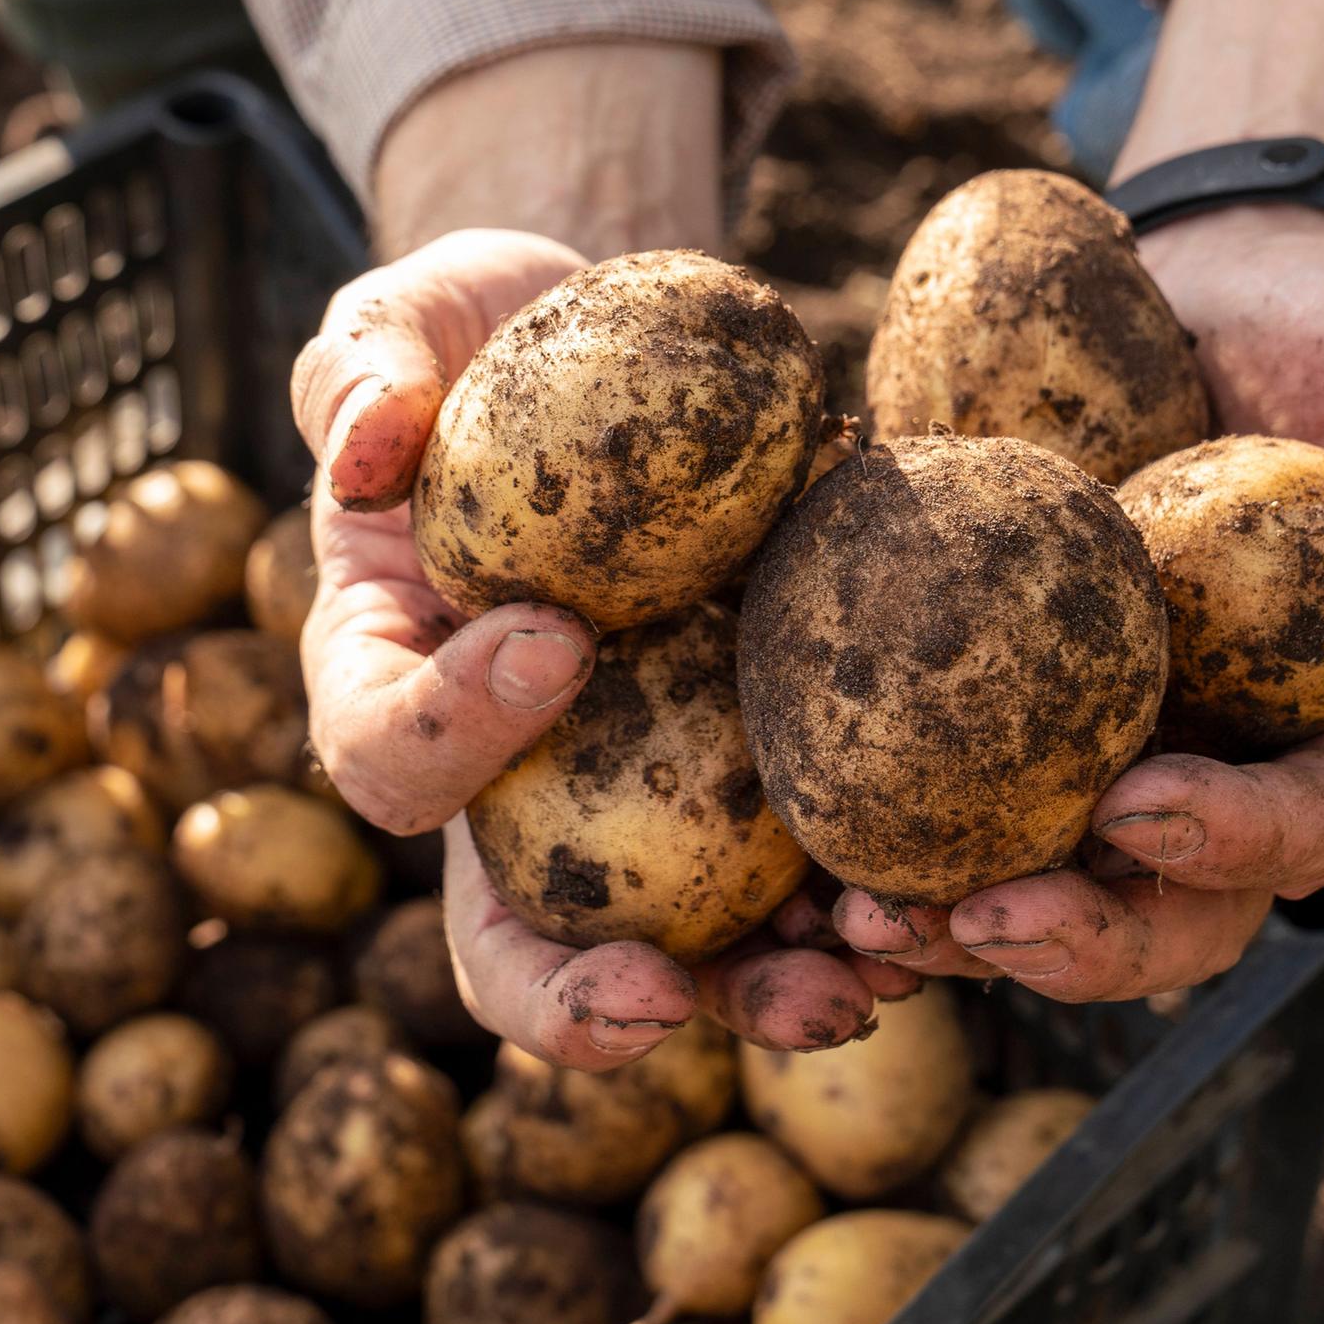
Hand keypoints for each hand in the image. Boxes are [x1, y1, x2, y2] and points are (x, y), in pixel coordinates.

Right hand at [290, 52, 896, 1065]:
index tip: (555, 640)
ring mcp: (642, 778)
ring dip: (769, 980)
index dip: (450, 734)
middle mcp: (516, 770)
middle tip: (671, 992)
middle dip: (593, 994)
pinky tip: (960, 887)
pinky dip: (878, 882)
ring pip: (687, 936)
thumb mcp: (404, 328)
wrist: (618, 344)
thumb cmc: (488, 341)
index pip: (387, 755)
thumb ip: (364, 373)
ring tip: (866, 972)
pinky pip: (813, 844)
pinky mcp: (759, 749)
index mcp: (400, 680)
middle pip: (525, 932)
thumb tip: (368, 447)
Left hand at [834, 0, 1323, 1001]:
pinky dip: (885, 823)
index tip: (1143, 812)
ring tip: (858, 922)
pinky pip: (952, 775)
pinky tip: (804, 838)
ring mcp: (1120, 727)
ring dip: (959, 920)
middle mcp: (1241, 753)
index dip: (1245, 842)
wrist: (1234, 286)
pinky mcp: (1018, 682)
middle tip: (979, 921)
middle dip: (1083, 934)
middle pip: (1177, 898)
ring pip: (1052, 870)